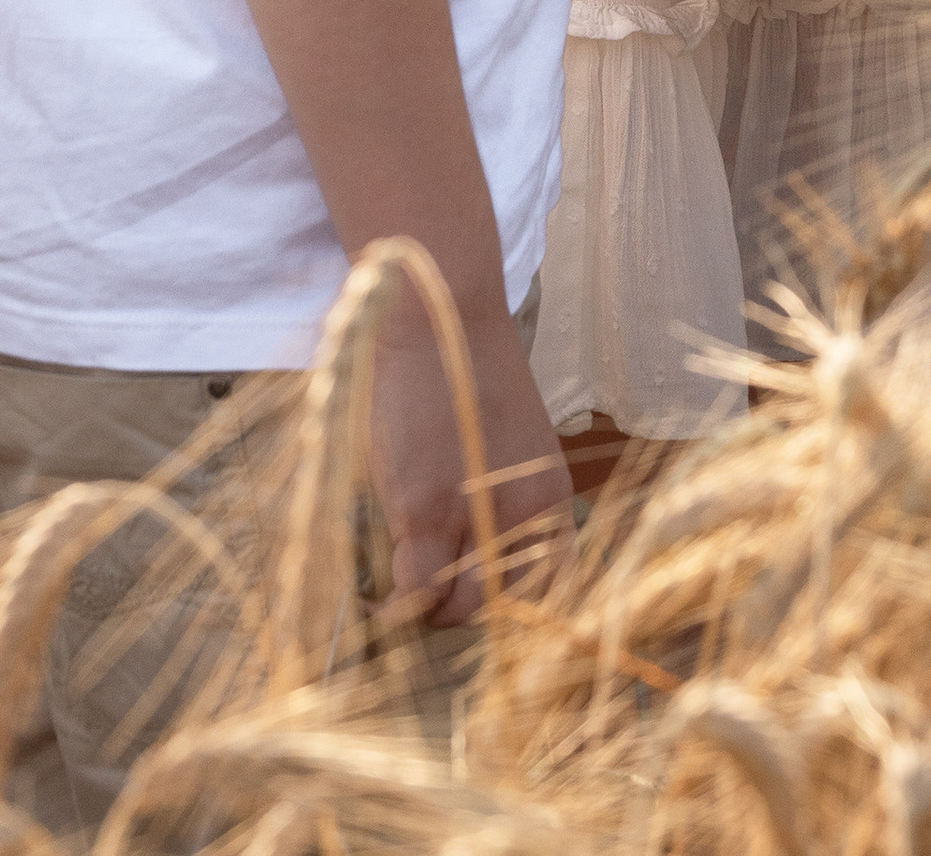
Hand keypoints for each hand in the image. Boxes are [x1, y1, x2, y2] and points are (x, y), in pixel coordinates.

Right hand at [369, 303, 570, 628]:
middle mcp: (524, 515)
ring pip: (455, 607)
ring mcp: (476, 516)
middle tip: (430, 596)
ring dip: (426, 609)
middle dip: (463, 610)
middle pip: (500, 605)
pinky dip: (392, 607)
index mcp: (549, 496)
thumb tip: (475, 557)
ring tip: (400, 596)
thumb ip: (503, 497)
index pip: (555, 587)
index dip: (519, 611)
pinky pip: (413, 591)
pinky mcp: (426, 511)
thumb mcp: (509, 439)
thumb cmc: (464, 368)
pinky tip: (375, 601)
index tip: (488, 615)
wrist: (438, 315)